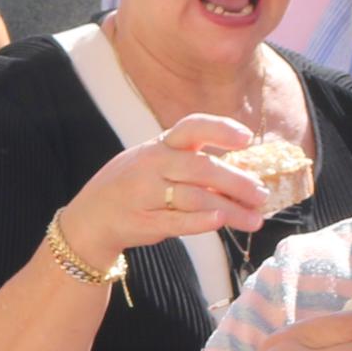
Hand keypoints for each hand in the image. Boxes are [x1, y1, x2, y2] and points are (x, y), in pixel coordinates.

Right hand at [58, 116, 276, 272]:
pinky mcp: (143, 222)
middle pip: (201, 168)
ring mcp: (145, 194)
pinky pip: (177, 221)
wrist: (89, 218)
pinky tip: (221, 222)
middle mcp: (152, 165)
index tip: (246, 138)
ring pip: (196, 198)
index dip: (220, 129)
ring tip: (255, 220)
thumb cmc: (132, 188)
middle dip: (237, 182)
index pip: (191, 127)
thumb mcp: (154, 163)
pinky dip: (201, 222)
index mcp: (158, 145)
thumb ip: (190, 163)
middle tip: (262, 195)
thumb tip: (243, 173)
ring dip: (230, 209)